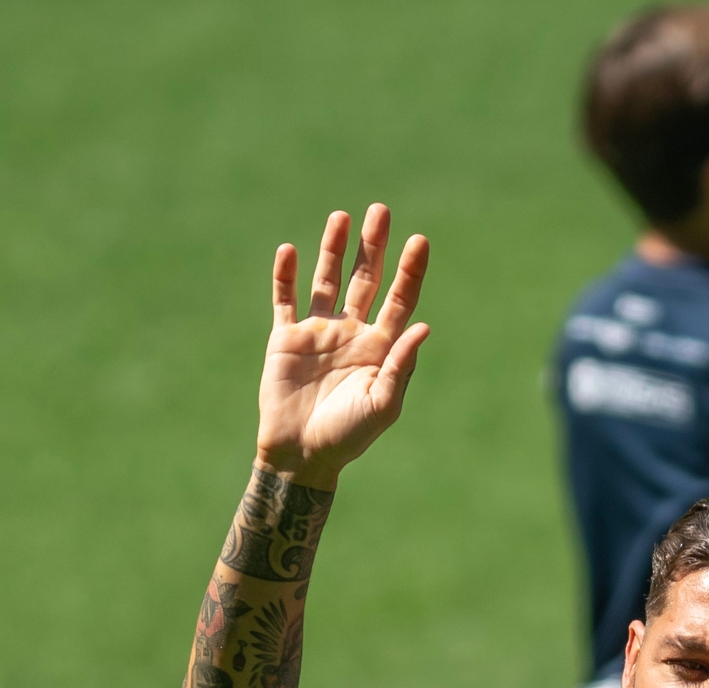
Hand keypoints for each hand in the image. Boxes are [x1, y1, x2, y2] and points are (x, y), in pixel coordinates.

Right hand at [255, 205, 431, 488]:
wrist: (302, 456)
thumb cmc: (348, 437)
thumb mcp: (382, 405)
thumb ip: (401, 366)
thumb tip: (423, 325)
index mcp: (381, 348)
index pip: (399, 300)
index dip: (409, 271)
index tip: (419, 241)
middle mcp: (352, 332)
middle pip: (366, 279)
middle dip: (373, 246)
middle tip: (381, 211)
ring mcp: (318, 332)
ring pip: (327, 280)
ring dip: (333, 249)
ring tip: (341, 216)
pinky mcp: (285, 338)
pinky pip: (285, 299)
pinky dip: (286, 275)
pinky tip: (290, 250)